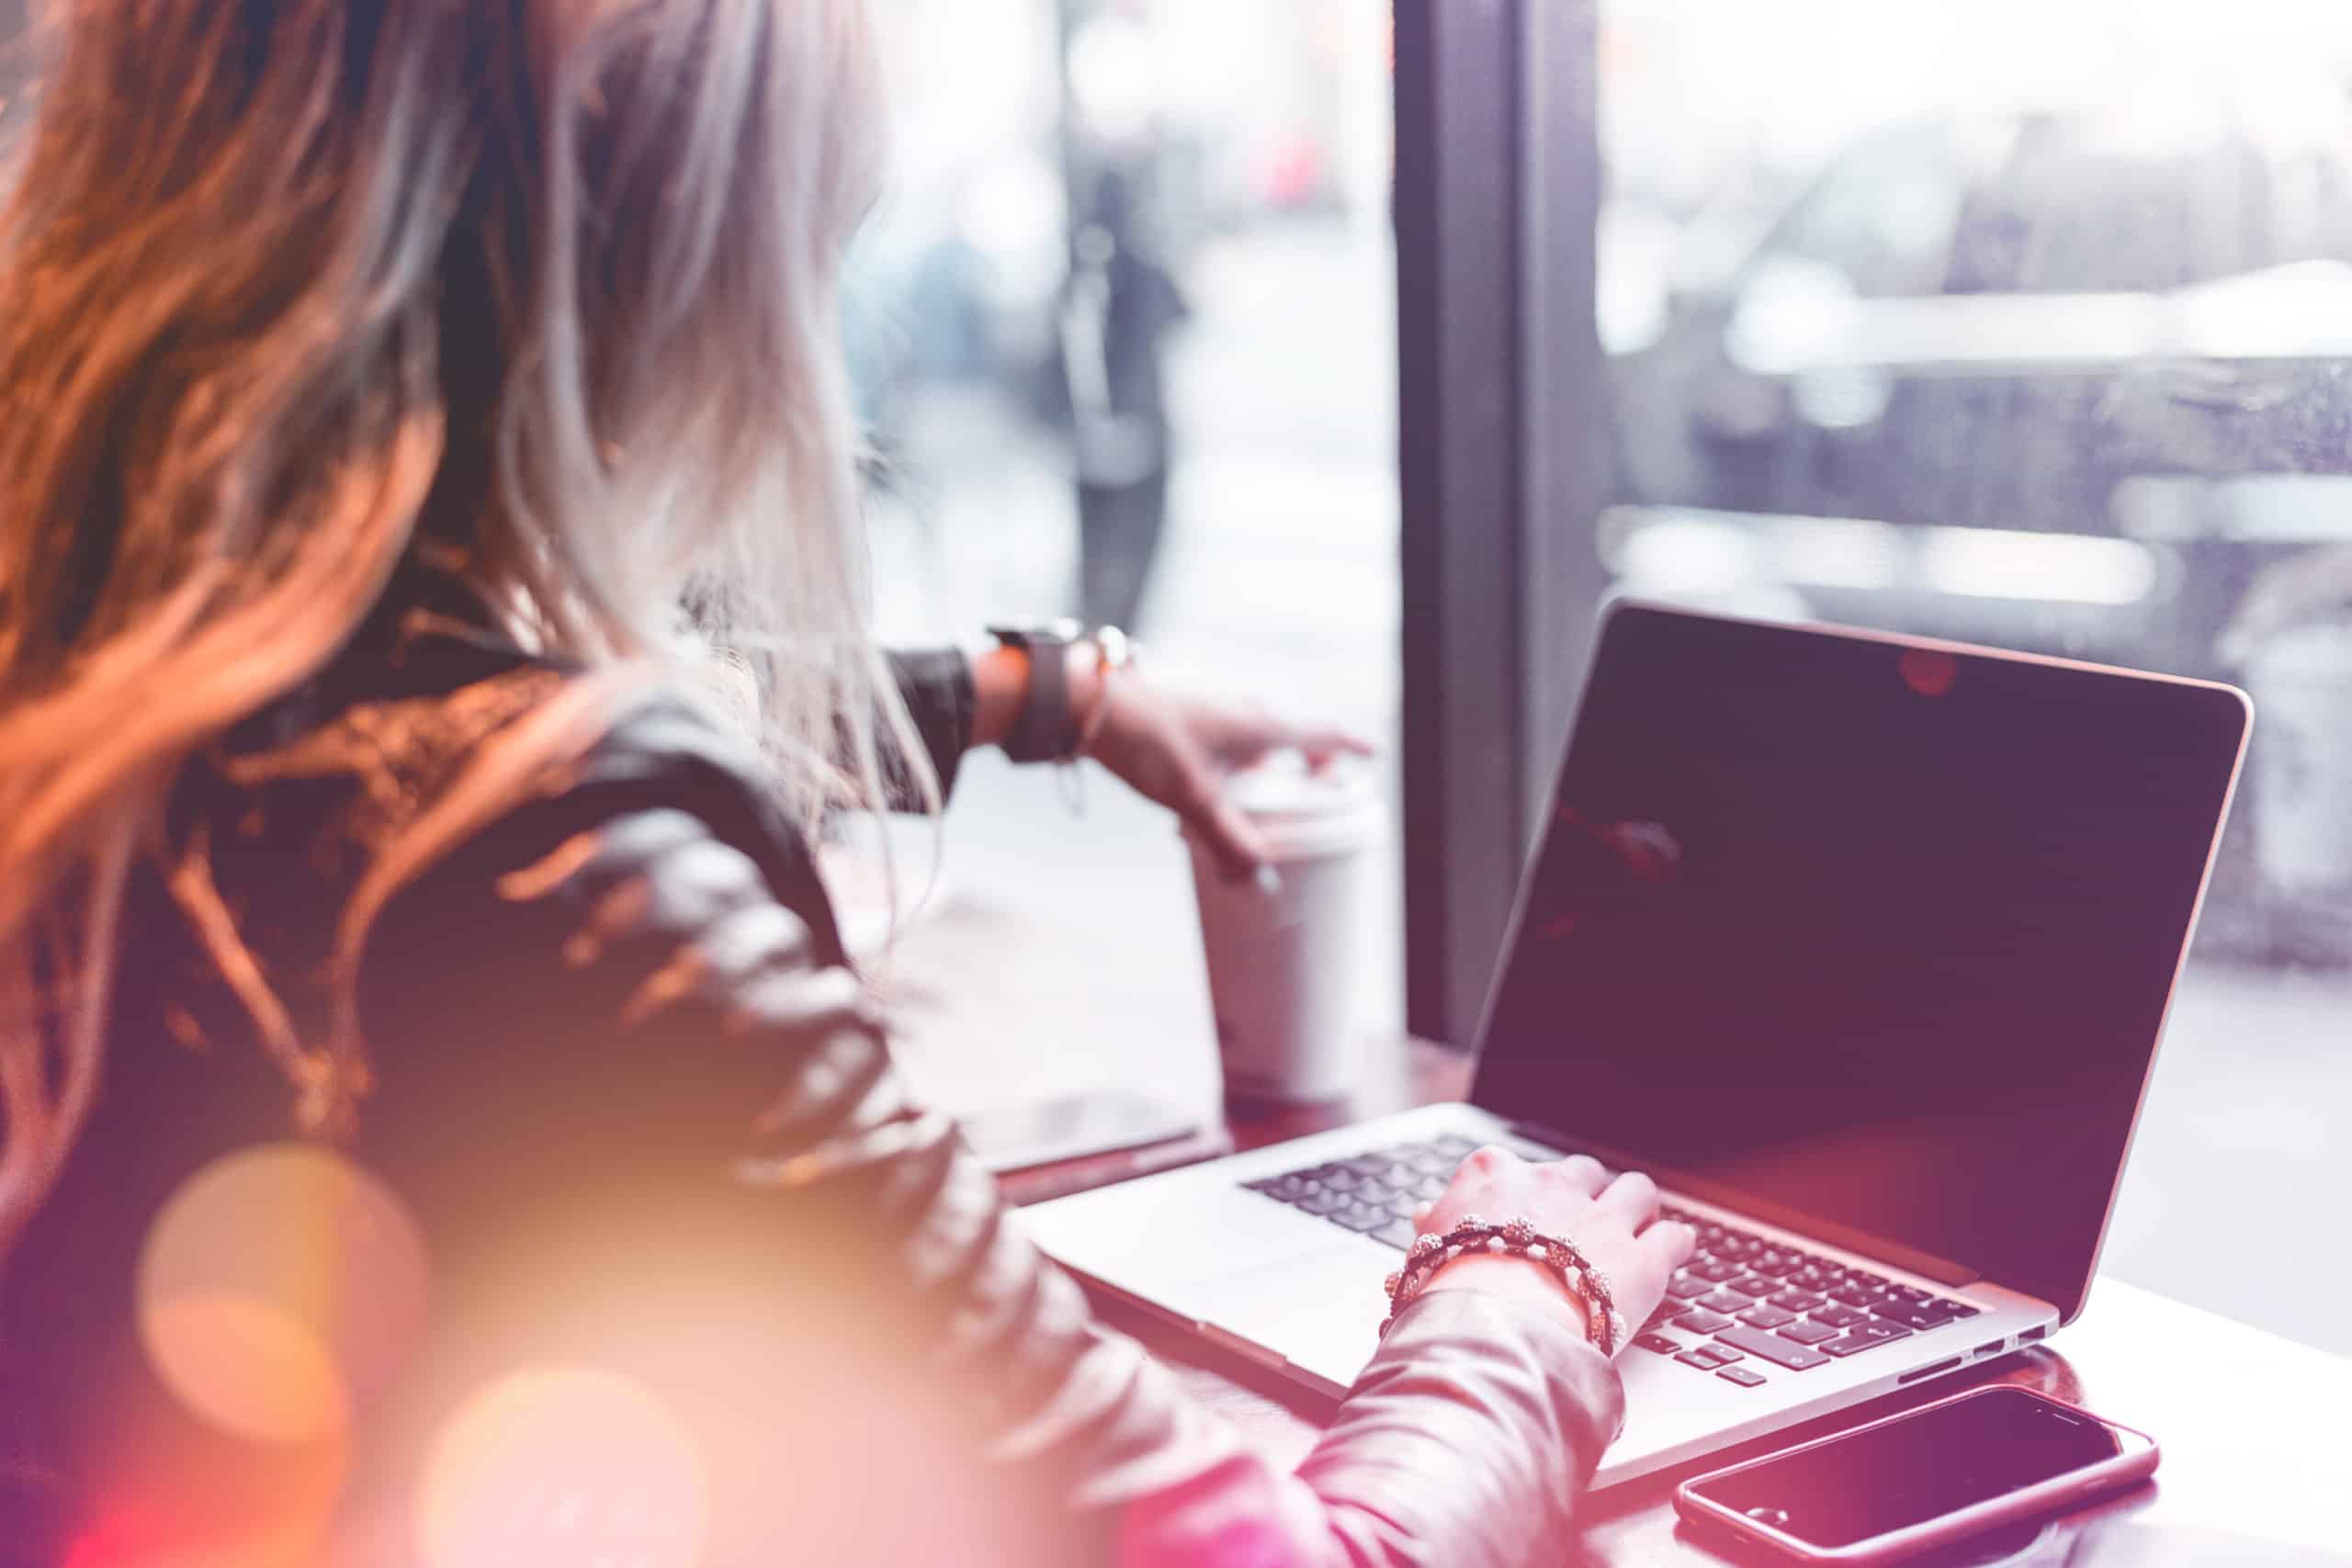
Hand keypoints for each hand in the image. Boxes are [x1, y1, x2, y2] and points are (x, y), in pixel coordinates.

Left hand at [1082, 673, 1369, 880]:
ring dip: (1262, 768)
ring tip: (1254, 803)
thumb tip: (1257, 880)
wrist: (1090, 703)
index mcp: (1258, 724)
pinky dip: (1231, 765)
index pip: (1320, 733)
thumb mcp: (1194, 799)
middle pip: (1290, 737)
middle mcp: (1242, 710)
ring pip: (1253, 740)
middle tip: (1313, 792)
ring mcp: (1213, 708)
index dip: (1348, 747)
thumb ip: (1228, 841)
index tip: (1371, 754)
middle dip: (1306, 765)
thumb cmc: (1149, 740)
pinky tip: (1206, 793)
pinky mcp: (1186, 714)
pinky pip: (1224, 740)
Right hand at [1415, 1146, 1694, 1352]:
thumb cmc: (1447, 1293)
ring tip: (1639, 1223)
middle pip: (1583, 1171)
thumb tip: (1426, 1215)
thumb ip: (1433, 1226)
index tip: (1527, 1212)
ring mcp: (1601, 1218)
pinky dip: (1677, 1242)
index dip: (1526, 1194)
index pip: (1516, 1168)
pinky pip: (1674, 1237)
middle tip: (1587, 1220)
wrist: (1491, 1325)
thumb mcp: (1424, 1252)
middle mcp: (1553, 1185)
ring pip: (1636, 1190)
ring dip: (1638, 1206)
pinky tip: (1676, 1249)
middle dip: (1589, 1193)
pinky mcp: (1642, 1259)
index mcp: (1495, 1175)